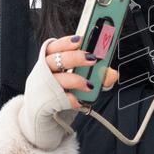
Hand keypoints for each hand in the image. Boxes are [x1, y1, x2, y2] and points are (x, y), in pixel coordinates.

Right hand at [18, 35, 119, 149]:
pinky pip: (59, 99)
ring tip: (89, 84)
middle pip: (56, 60)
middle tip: (92, 59)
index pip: (54, 46)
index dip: (66, 42)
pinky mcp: (45, 102)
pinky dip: (72, 100)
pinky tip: (79, 101)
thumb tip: (112, 74)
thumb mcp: (78, 79)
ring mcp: (43, 87)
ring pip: (58, 79)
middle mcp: (44, 72)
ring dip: (76, 80)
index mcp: (49, 60)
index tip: (80, 40)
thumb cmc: (60, 90)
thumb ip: (96, 75)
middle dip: (75, 57)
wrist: (42, 113)